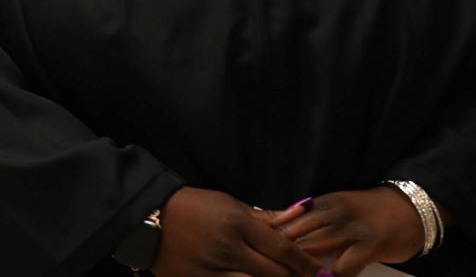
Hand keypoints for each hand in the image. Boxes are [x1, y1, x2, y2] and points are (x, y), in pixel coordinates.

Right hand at [150, 187, 327, 276]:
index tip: (324, 274)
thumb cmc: (195, 206)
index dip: (306, 265)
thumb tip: (296, 217)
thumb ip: (263, 218)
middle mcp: (229, 249)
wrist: (152, 219)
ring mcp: (214, 270)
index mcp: (238, 224)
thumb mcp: (230, 204)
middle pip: (274, 273)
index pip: (282, 249)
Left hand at [269, 188, 425, 275]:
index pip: (288, 221)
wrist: (411, 208)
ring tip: (288, 276)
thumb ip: (315, 221)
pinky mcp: (369, 245)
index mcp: (323, 204)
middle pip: (296, 235)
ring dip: (300, 268)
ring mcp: (351, 228)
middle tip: (268, 269)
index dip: (271, 239)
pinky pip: (344, 267)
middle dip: (280, 255)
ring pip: (314, 250)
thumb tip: (283, 234)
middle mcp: (333, 212)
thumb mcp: (340, 210)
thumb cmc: (372, 214)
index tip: (257, 253)